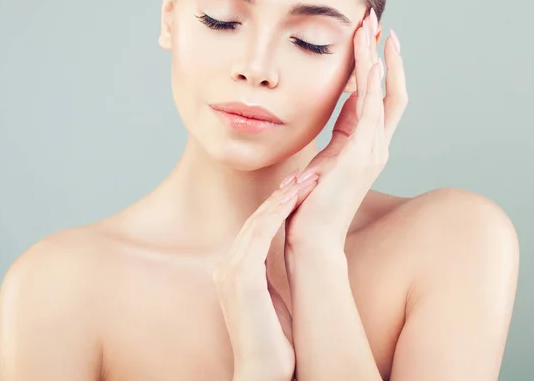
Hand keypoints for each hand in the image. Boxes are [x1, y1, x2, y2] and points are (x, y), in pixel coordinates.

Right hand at [212, 172, 319, 380]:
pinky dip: (277, 213)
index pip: (256, 227)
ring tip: (306, 178)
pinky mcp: (241, 277)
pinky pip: (260, 235)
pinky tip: (294, 198)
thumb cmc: (272, 340)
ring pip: (258, 221)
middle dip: (282, 194)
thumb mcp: (269, 298)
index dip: (278, 204)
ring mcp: (230, 270)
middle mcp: (227, 265)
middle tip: (305, 172)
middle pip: (256, 218)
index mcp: (233, 269)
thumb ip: (267, 274)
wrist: (262, 373)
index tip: (299, 186)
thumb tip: (284, 256)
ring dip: (283, 197)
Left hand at [285, 8, 407, 247]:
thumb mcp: (322, 160)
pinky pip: (373, 111)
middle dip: (383, 54)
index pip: (376, 97)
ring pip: (385, 95)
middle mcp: (376, 145)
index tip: (367, 37)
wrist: (312, 239)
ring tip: (373, 29)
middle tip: (376, 21)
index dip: (374, 66)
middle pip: (388, 89)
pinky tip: (371, 60)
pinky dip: (374, 84)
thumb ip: (336, 134)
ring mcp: (373, 150)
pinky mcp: (362, 156)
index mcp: (364, 144)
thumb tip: (338, 104)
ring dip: (378, 60)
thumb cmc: (311, 204)